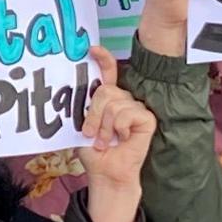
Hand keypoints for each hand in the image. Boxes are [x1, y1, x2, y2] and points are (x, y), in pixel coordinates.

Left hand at [81, 46, 154, 221]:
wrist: (105, 171)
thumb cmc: (94, 151)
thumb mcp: (83, 124)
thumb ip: (84, 106)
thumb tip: (74, 90)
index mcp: (108, 99)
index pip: (109, 73)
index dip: (103, 59)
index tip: (92, 49)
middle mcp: (124, 100)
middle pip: (105, 91)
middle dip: (93, 114)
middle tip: (92, 133)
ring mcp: (136, 108)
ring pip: (114, 104)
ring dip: (105, 127)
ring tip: (107, 141)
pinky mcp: (147, 118)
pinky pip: (127, 113)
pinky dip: (120, 128)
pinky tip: (123, 138)